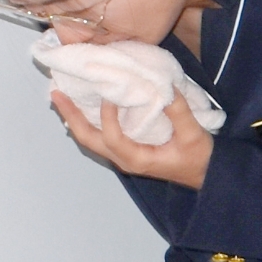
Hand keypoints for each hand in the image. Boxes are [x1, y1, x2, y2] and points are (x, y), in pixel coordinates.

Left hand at [51, 88, 211, 188]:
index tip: (110, 94)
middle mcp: (124, 158)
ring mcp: (123, 154)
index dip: (107, 116)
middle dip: (71, 116)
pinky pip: (99, 134)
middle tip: (56, 93)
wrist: (204, 174)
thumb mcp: (193, 135)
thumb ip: (179, 112)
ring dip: (74, 117)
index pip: (112, 137)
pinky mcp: (126, 148)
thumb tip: (164, 87)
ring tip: (62, 95)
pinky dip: (87, 118)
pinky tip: (82, 103)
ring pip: (90, 137)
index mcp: (137, 159)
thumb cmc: (199, 158)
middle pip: (88, 139)